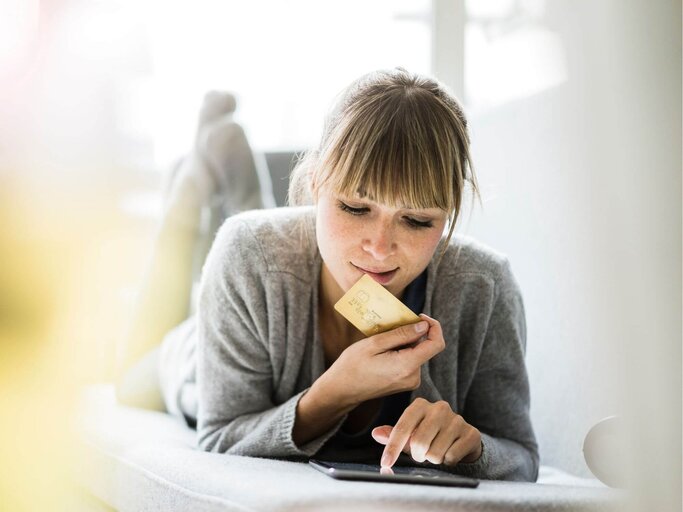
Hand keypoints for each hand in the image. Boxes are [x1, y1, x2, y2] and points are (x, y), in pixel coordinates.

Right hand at [316, 314, 444, 407]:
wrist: (341, 390)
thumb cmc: (353, 366)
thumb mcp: (374, 343)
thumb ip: (402, 334)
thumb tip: (423, 326)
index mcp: (407, 366)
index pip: (436, 344)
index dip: (433, 326)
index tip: (419, 316)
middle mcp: (413, 377)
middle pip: (425, 347)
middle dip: (412, 333)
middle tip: (390, 327)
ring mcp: (410, 382)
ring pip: (417, 353)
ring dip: (404, 342)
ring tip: (382, 341)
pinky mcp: (405, 382)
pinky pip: (410, 361)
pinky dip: (401, 351)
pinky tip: (383, 351)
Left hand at [371, 397, 482, 467]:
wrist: (462, 438)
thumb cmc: (430, 435)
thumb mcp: (410, 434)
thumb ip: (393, 434)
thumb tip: (376, 433)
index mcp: (420, 405)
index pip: (402, 428)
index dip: (393, 448)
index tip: (385, 463)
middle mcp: (439, 408)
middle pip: (419, 443)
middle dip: (418, 456)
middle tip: (422, 454)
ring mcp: (457, 419)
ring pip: (435, 453)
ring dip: (434, 459)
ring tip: (437, 451)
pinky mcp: (471, 433)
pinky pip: (451, 457)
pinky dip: (448, 461)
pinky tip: (451, 452)